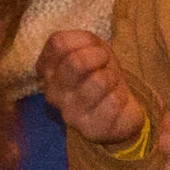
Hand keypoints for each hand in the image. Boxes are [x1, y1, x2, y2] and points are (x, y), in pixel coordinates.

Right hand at [37, 31, 145, 148]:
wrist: (119, 109)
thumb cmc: (101, 74)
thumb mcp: (92, 49)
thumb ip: (83, 40)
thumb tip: (88, 44)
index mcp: (47, 71)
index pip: (58, 43)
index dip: (83, 40)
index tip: (92, 49)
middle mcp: (53, 93)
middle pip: (75, 63)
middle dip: (100, 56)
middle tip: (105, 65)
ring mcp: (70, 114)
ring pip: (99, 81)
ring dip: (113, 77)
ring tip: (111, 84)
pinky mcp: (90, 129)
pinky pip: (113, 101)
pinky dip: (121, 96)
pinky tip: (116, 102)